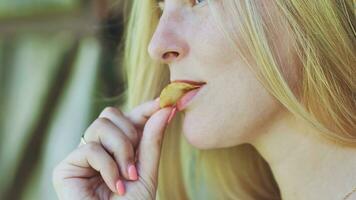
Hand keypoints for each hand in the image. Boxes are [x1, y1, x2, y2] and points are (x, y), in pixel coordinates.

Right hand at [52, 98, 173, 199]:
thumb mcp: (148, 172)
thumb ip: (152, 141)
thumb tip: (164, 109)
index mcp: (119, 148)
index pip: (129, 118)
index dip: (145, 108)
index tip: (163, 102)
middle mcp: (100, 149)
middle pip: (110, 114)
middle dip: (130, 135)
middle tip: (135, 164)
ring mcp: (81, 157)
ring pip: (100, 126)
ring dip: (120, 151)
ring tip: (127, 177)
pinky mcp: (66, 168)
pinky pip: (90, 149)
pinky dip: (108, 168)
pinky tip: (114, 187)